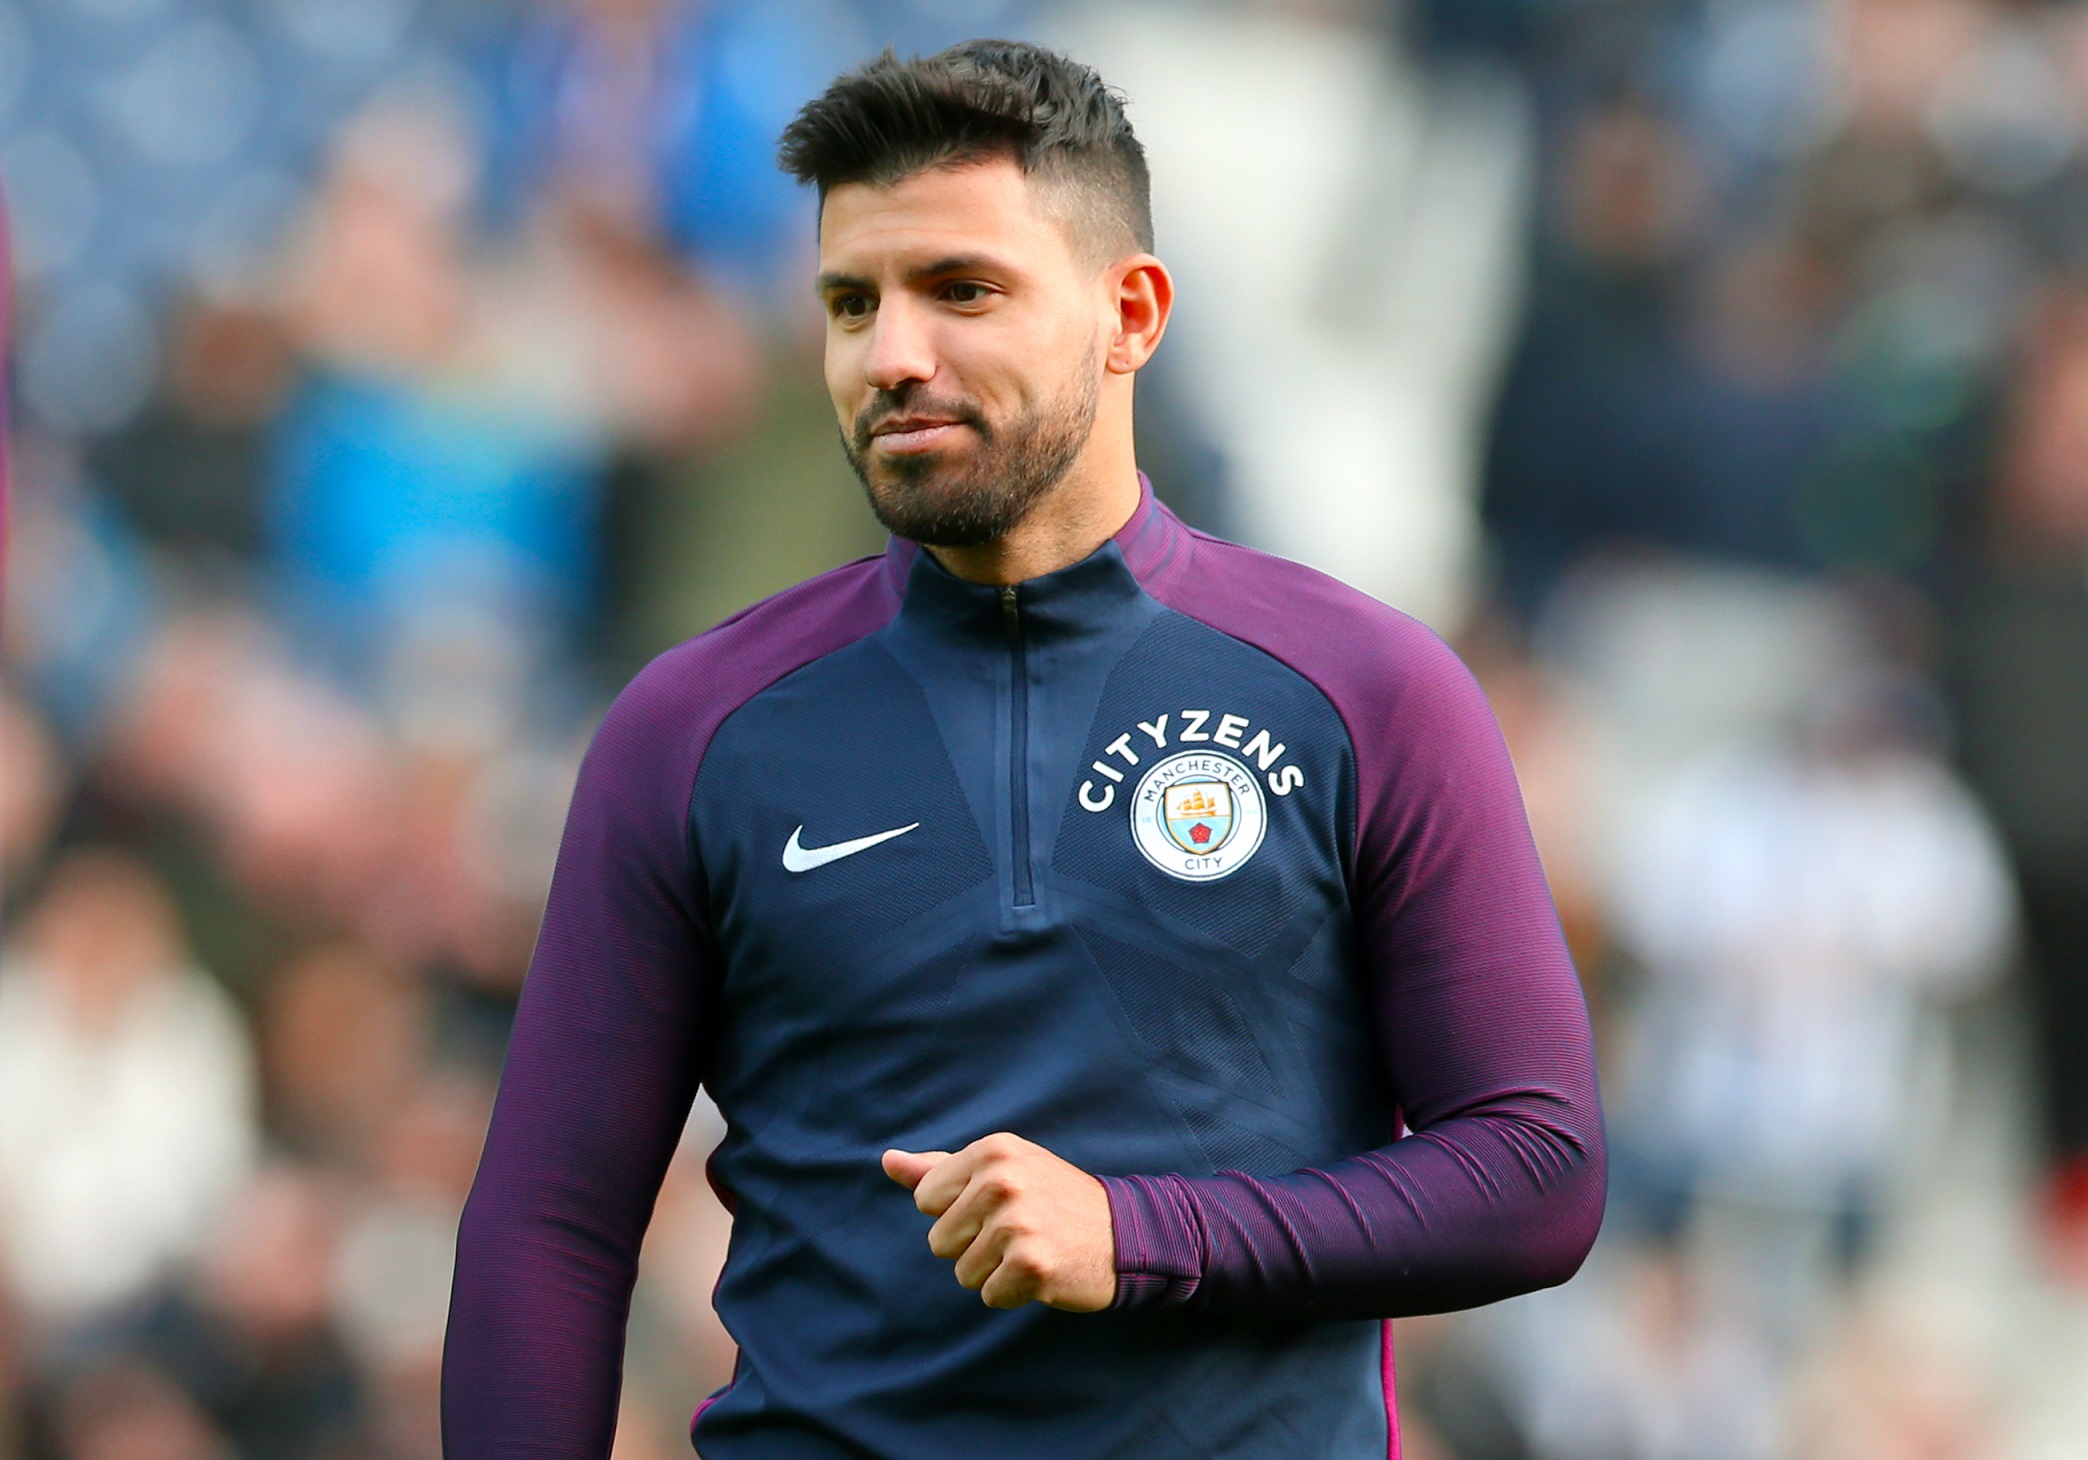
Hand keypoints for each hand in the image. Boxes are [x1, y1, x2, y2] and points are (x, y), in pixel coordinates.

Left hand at [881, 1133, 1115, 1311]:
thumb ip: (940, 1169)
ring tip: (1032, 1250)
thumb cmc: (1053, 1200)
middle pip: (939, 1241)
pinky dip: (1014, 1293)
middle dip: (973, 1246)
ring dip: (995, 1272)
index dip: (957, 1212)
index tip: (997, 1206)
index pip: (926, 1199)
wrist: (1124, 1234)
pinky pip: (990, 1295)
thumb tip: (888, 1161)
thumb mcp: (1001, 1170)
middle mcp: (1002, 1181)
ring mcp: (1017, 1222)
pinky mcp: (1031, 1263)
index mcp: (992, 1151)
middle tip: (1020, 1232)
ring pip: (962, 1273)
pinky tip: (1043, 1271)